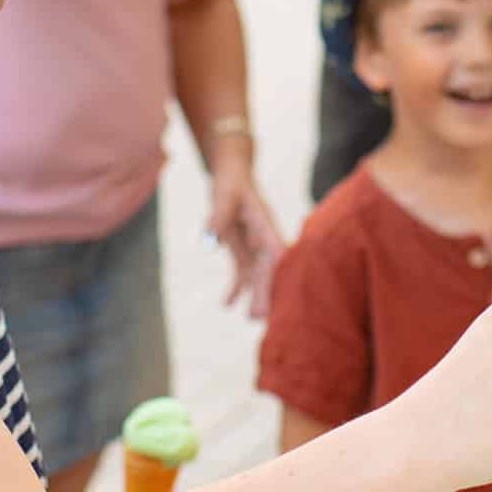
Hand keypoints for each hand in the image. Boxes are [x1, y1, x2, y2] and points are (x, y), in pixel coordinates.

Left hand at [207, 154, 284, 317]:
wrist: (231, 172)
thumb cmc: (230, 182)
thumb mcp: (223, 196)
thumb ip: (217, 219)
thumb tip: (209, 244)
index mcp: (265, 225)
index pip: (276, 253)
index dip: (279, 274)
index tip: (282, 293)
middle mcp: (264, 238)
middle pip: (268, 270)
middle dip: (266, 293)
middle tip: (261, 317)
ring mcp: (255, 244)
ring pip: (257, 275)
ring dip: (254, 296)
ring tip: (250, 319)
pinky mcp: (243, 247)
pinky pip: (242, 272)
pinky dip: (235, 288)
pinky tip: (226, 304)